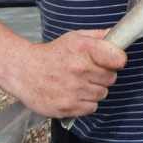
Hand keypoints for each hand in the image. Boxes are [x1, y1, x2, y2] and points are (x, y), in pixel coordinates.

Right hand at [11, 29, 126, 119]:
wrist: (24, 71)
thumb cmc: (51, 54)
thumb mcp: (74, 38)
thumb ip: (98, 37)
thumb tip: (118, 34)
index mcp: (83, 48)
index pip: (118, 59)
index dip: (117, 61)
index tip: (111, 61)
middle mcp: (79, 69)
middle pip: (111, 78)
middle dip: (103, 76)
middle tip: (89, 72)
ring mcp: (73, 89)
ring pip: (102, 94)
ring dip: (94, 90)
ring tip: (79, 83)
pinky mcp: (67, 106)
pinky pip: (91, 108)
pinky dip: (85, 103)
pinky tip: (74, 94)